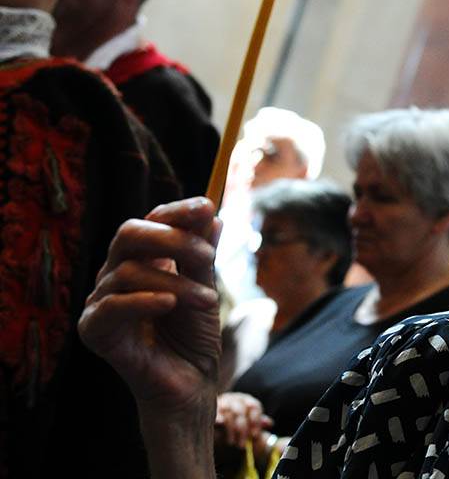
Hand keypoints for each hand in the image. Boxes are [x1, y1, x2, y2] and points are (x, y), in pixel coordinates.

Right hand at [79, 197, 221, 416]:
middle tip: (208, 255)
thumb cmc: (194, 336)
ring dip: (176, 282)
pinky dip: (144, 300)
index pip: (152, 220)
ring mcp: (102, 300)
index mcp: (144, 259)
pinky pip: (112, 305)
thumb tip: (211, 215)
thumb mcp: (205, 290)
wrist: (189, 384)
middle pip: (129, 233)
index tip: (206, 206)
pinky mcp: (94, 330)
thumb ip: (202, 257)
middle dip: (171, 238)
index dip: (177, 211)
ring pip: (128, 271)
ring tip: (208, 300)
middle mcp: (117, 273)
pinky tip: (171, 304)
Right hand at [215, 392, 272, 446]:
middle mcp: (235, 399)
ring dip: (231, 429)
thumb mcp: (250, 424)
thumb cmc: (238, 424)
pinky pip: (215, 412)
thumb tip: (270, 423)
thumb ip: (258, 423)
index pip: (254, 407)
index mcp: (247, 401)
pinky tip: (220, 422)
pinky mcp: (212, 409)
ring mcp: (223, 402)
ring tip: (232, 442)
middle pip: (241, 412)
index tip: (255, 436)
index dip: (255, 421)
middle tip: (243, 444)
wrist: (219, 425)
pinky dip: (218, 417)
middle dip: (243, 429)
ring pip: (229, 413)